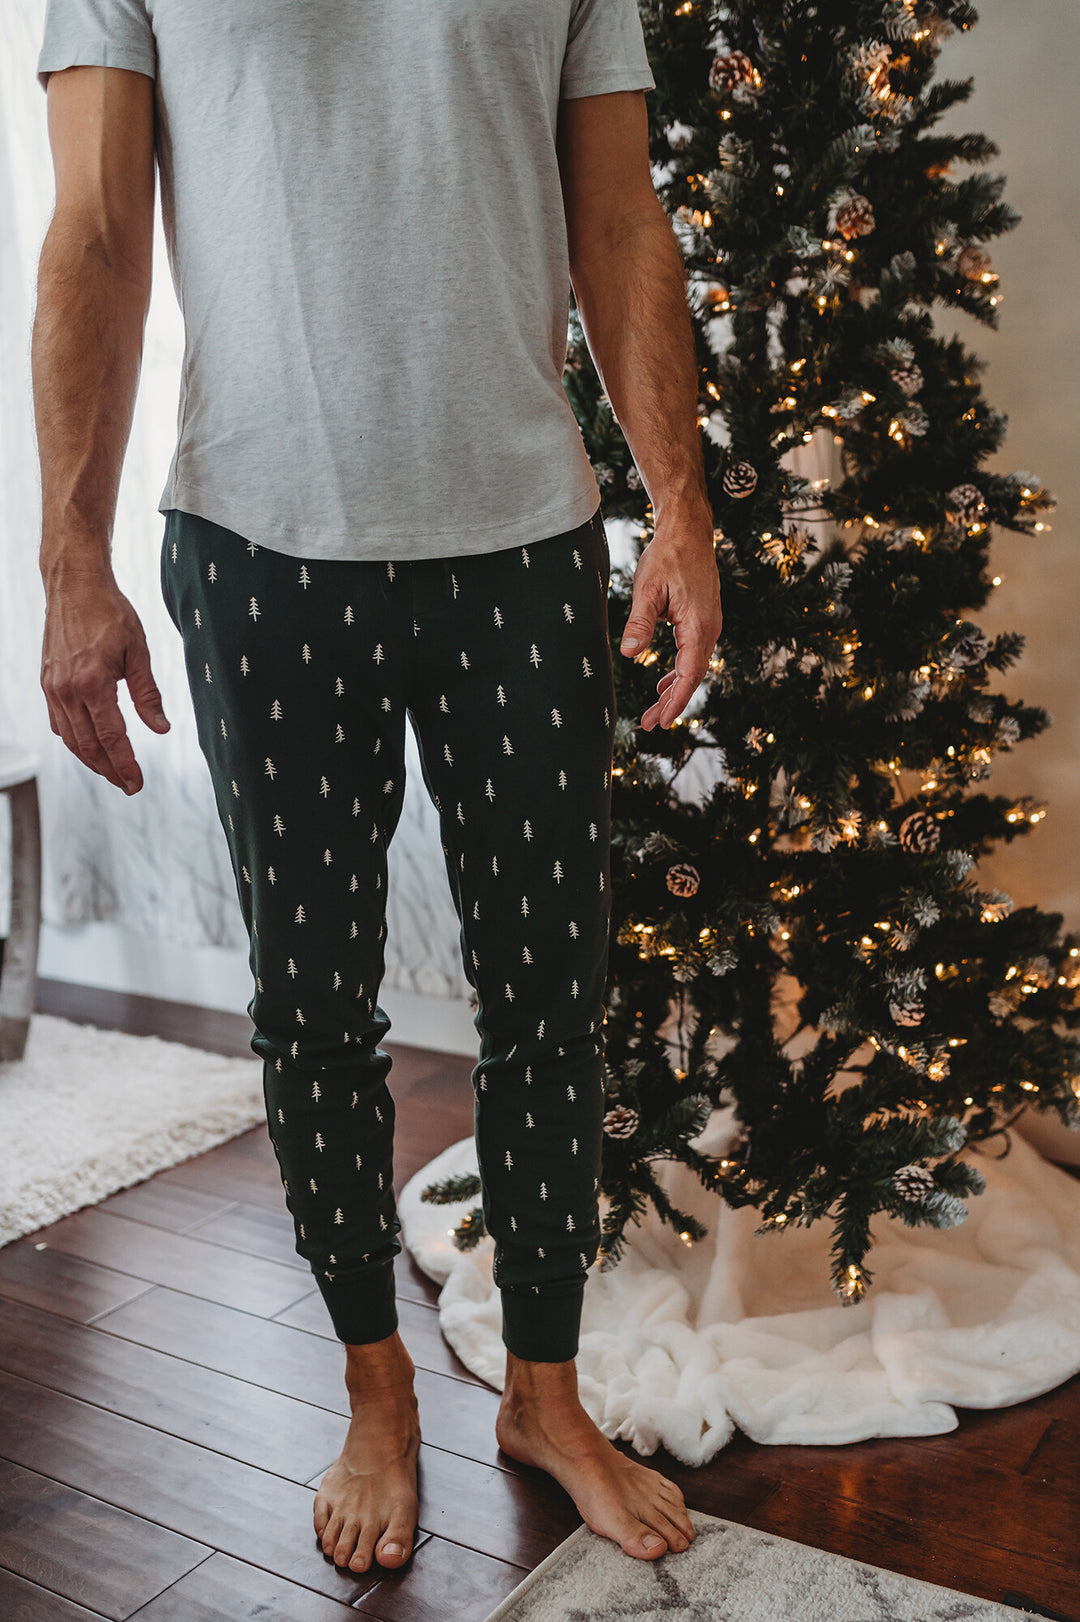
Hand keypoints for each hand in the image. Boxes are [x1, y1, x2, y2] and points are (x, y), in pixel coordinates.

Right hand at [40, 569, 170, 793]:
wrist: (74, 585)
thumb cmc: (110, 613)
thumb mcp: (138, 651)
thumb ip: (148, 694)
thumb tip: (161, 728)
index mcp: (92, 683)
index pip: (111, 737)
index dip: (125, 764)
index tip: (137, 784)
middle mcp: (67, 690)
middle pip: (88, 745)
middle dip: (110, 770)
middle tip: (128, 786)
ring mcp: (53, 687)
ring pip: (70, 739)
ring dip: (92, 760)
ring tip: (113, 772)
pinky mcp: (47, 683)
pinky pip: (59, 723)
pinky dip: (75, 741)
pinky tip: (90, 746)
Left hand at [618, 502, 723, 728]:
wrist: (689, 531)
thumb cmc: (667, 557)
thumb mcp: (647, 589)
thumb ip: (639, 622)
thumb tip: (628, 654)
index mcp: (698, 625)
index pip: (689, 674)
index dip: (676, 701)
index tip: (663, 722)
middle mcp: (709, 629)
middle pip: (692, 676)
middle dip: (672, 703)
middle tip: (650, 725)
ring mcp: (709, 625)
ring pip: (693, 667)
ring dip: (674, 690)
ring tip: (655, 712)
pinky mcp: (704, 620)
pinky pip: (693, 654)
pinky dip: (679, 672)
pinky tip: (663, 683)